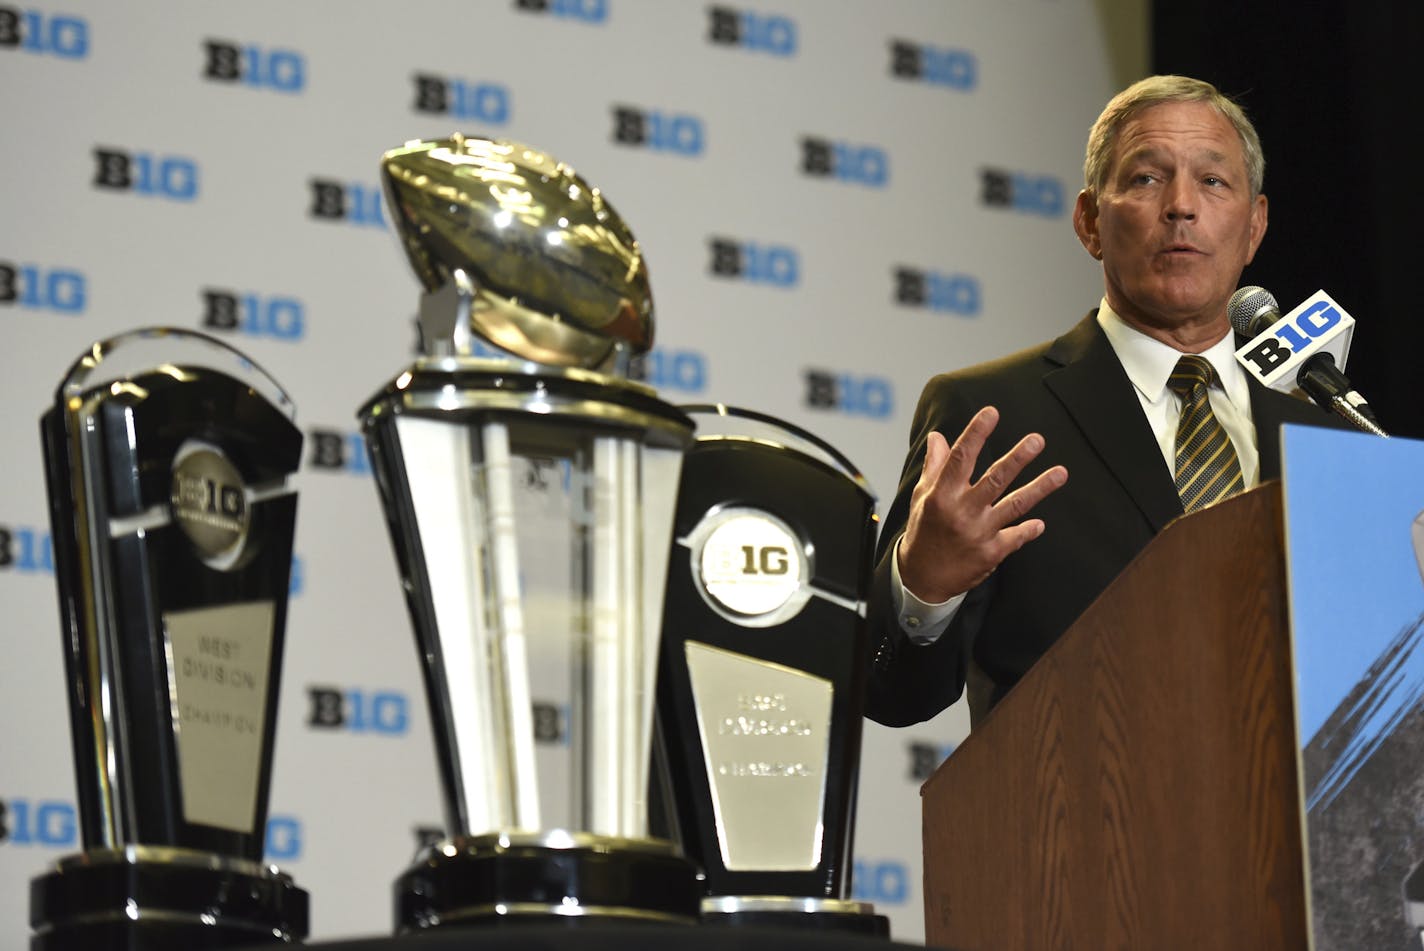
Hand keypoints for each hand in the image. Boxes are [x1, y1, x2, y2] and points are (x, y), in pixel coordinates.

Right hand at [897, 406, 1067, 601]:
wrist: (922, 577)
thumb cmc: (923, 532)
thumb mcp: (922, 497)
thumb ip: (934, 466)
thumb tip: (938, 437)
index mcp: (942, 494)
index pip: (961, 458)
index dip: (976, 434)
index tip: (991, 413)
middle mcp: (962, 511)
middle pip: (994, 479)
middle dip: (1018, 458)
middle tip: (1036, 440)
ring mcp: (979, 532)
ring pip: (1014, 505)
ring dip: (1039, 488)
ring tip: (1060, 473)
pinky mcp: (991, 552)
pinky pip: (1016, 536)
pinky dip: (1029, 530)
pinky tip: (1040, 523)